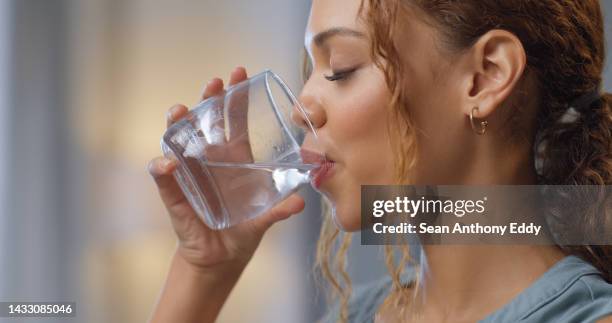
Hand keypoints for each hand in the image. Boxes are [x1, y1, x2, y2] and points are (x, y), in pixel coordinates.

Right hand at [148, 67, 305, 274]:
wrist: (220, 259)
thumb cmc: (242, 232)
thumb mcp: (263, 219)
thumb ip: (278, 210)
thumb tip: (301, 203)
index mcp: (234, 158)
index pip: (233, 120)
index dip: (235, 97)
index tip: (240, 73)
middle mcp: (210, 160)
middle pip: (205, 121)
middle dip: (208, 99)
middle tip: (214, 83)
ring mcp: (190, 173)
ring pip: (179, 139)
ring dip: (178, 123)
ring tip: (180, 111)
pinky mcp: (175, 192)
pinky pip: (164, 176)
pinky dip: (163, 168)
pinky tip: (167, 163)